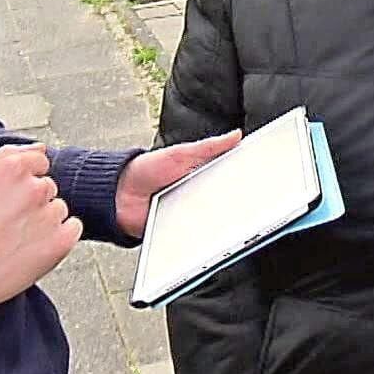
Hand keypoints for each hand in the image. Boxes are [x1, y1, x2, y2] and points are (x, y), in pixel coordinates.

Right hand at [0, 144, 80, 307]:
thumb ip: (11, 156)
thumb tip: (40, 148)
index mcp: (12, 168)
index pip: (39, 161)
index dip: (24, 181)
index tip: (11, 199)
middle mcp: (34, 187)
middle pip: (48, 187)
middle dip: (34, 202)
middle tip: (8, 223)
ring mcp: (50, 214)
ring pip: (59, 209)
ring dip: (45, 221)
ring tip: (16, 238)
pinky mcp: (61, 240)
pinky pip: (73, 228)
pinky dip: (59, 237)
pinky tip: (34, 246)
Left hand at [115, 131, 241, 239]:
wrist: (116, 195)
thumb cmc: (143, 170)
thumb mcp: (179, 153)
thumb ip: (208, 147)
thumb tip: (236, 135)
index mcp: (199, 176)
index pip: (228, 180)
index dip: (242, 182)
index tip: (257, 182)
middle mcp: (196, 197)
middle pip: (224, 203)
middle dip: (235, 205)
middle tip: (247, 205)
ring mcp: (188, 216)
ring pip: (212, 222)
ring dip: (218, 222)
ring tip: (227, 221)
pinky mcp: (178, 233)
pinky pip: (194, 238)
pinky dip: (200, 238)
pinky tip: (206, 235)